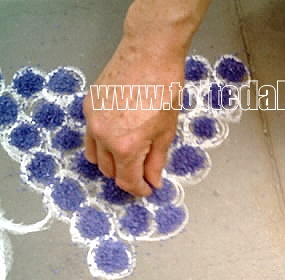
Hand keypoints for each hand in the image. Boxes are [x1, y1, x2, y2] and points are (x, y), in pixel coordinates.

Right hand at [83, 39, 183, 195]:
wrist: (149, 54)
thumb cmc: (165, 90)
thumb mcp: (166, 131)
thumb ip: (156, 160)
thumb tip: (152, 181)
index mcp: (125, 147)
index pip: (127, 181)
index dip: (139, 190)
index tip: (149, 189)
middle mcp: (103, 137)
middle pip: (109, 171)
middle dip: (127, 176)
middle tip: (143, 173)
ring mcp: (92, 121)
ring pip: (94, 156)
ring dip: (111, 162)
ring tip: (131, 155)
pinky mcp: (88, 107)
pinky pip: (91, 136)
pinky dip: (103, 143)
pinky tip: (120, 135)